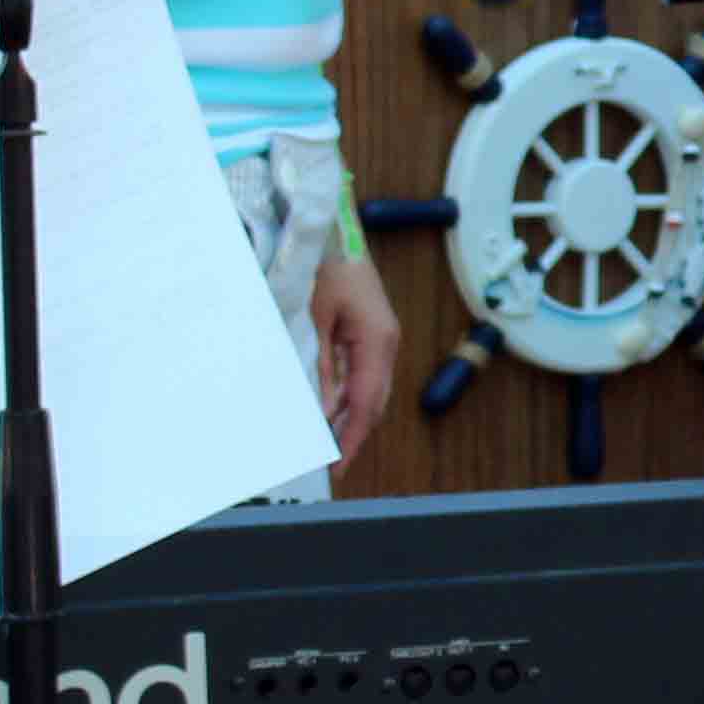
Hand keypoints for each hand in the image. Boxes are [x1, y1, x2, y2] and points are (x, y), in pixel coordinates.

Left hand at [309, 240, 398, 457]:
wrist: (340, 239)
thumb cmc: (327, 272)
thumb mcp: (317, 322)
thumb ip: (323, 368)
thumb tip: (325, 410)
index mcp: (377, 342)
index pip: (368, 401)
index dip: (355, 436)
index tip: (339, 463)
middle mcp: (386, 345)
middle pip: (376, 401)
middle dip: (356, 434)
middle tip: (334, 464)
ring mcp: (384, 341)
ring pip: (373, 391)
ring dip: (354, 418)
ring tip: (331, 444)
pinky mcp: (374, 337)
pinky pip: (366, 376)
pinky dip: (352, 398)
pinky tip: (334, 412)